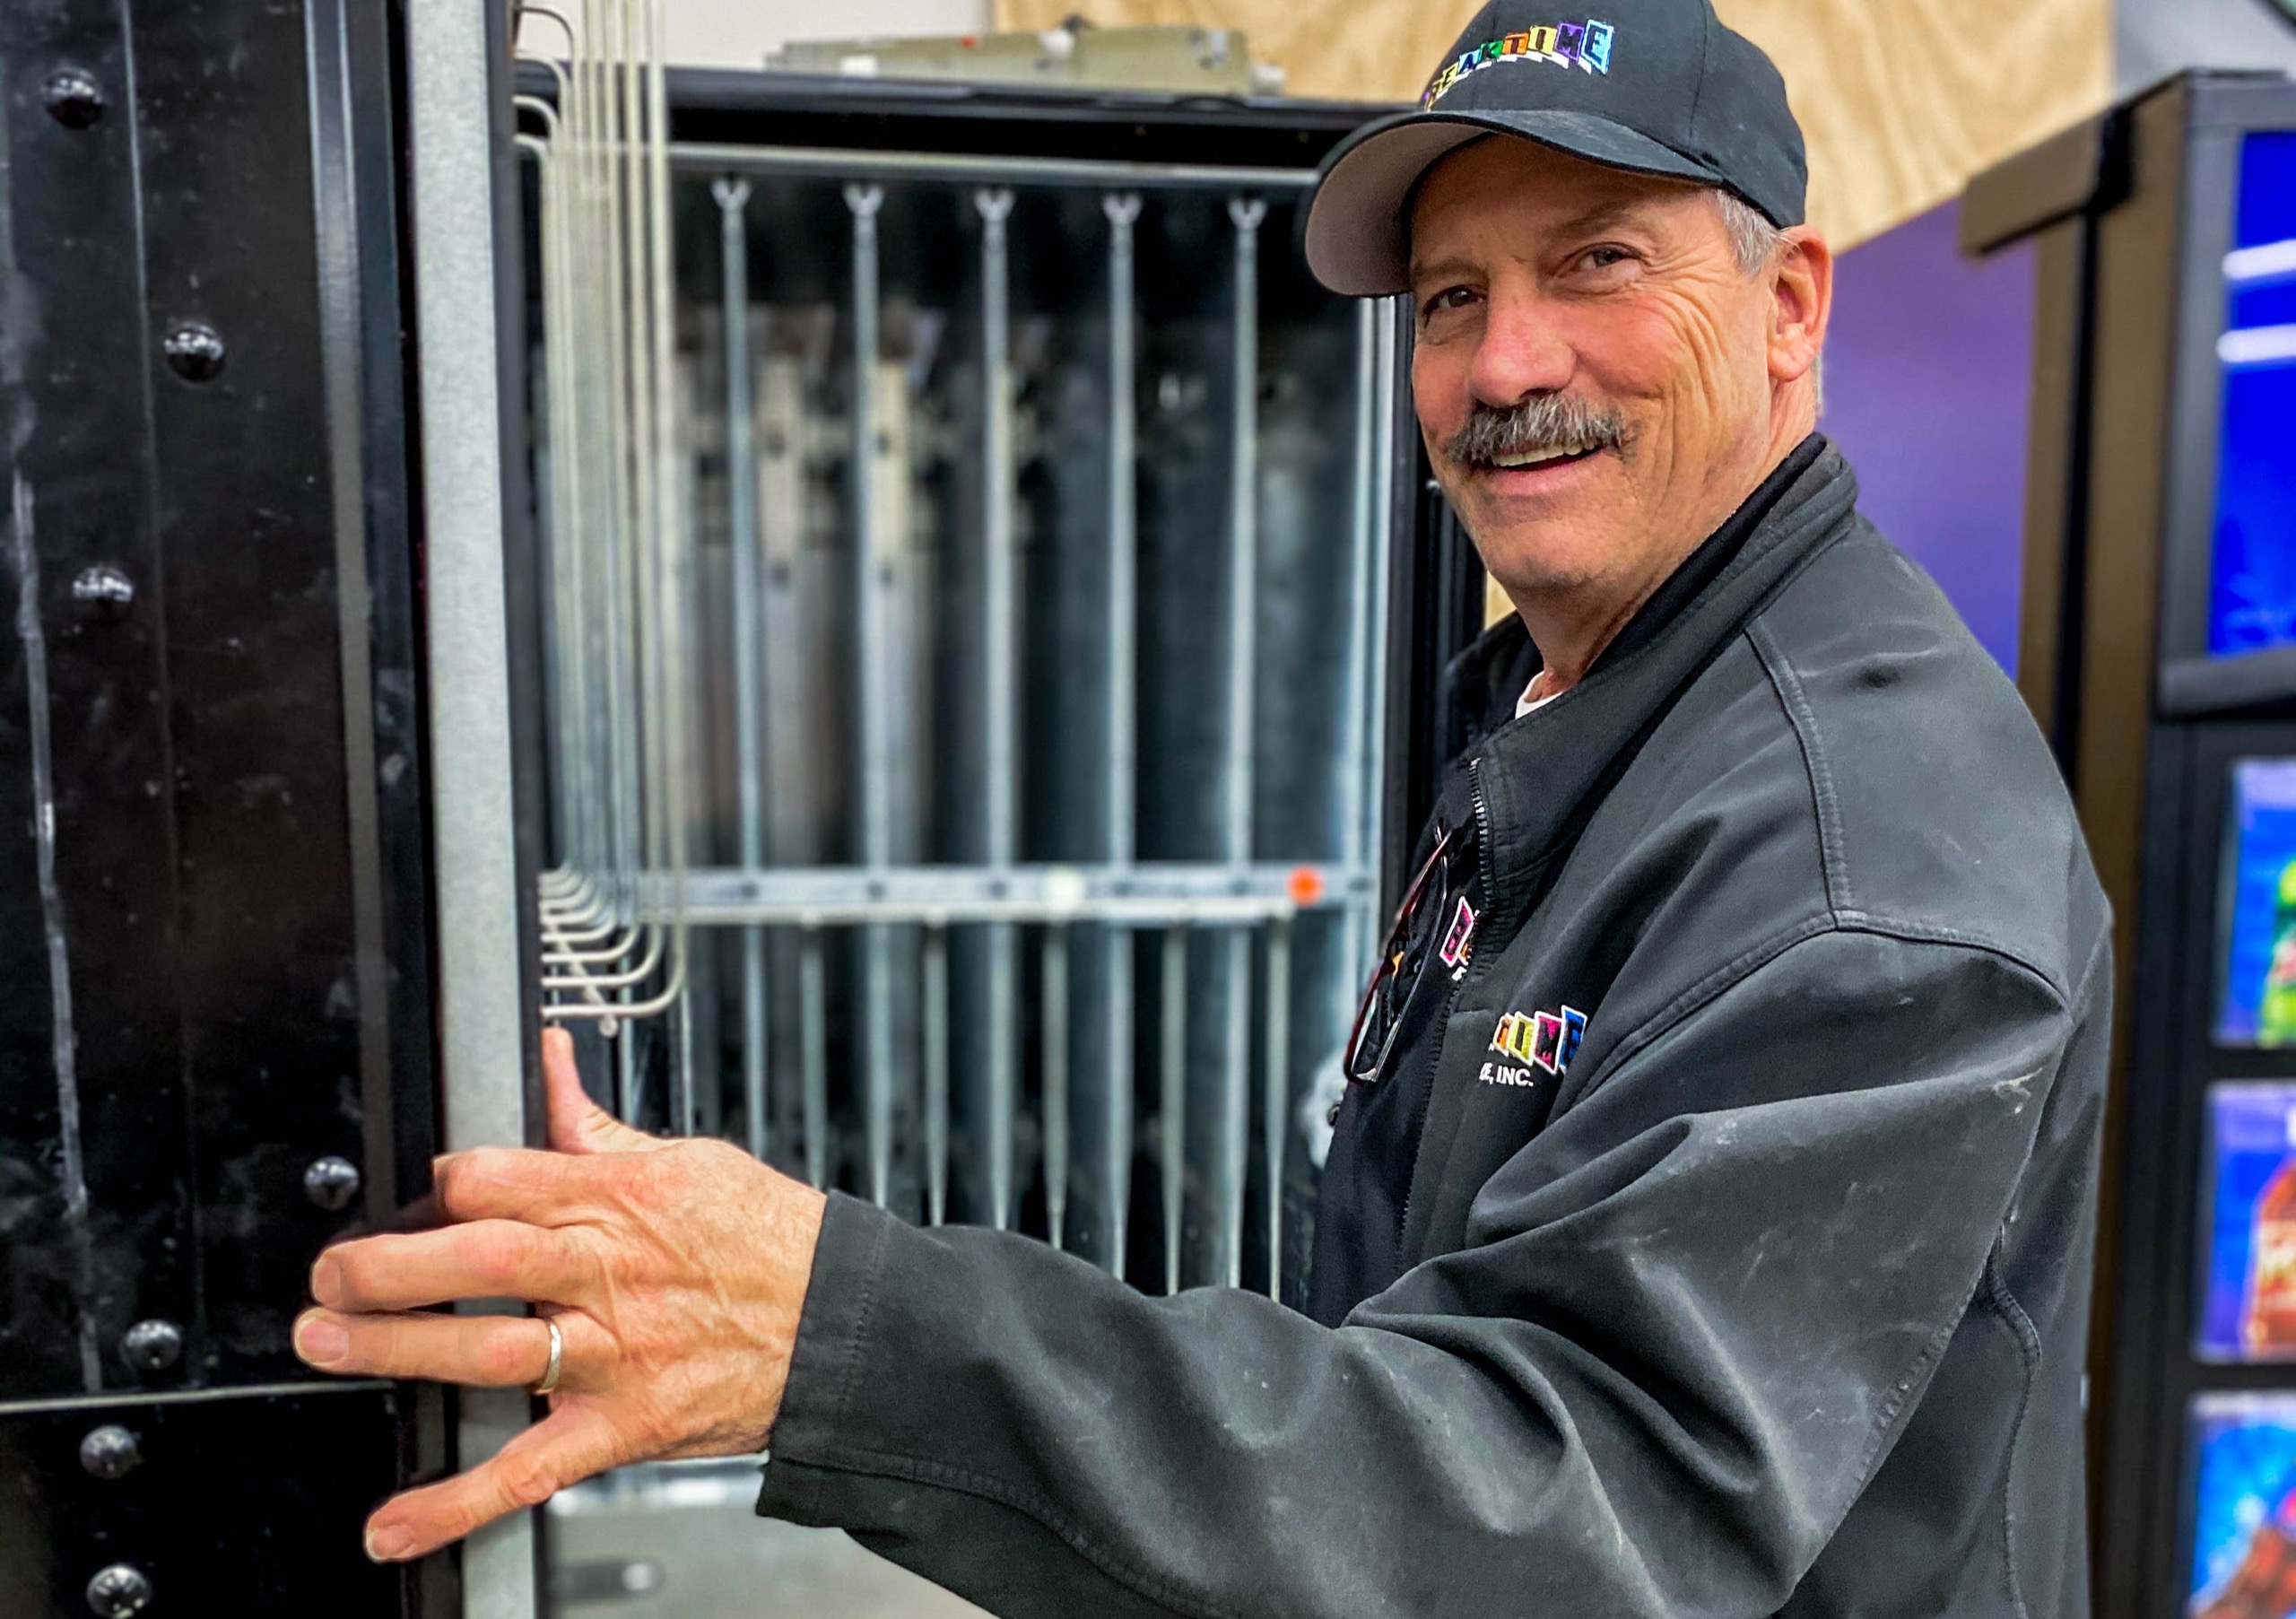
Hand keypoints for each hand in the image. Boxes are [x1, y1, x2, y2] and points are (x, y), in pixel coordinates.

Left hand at [293, 1027, 826, 1561]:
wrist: (842, 1324)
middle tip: (328, 1273)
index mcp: (618, 1197)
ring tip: (328, 1345)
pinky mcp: (624, 1425)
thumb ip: (596, 1125)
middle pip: (480, 1260)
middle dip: (388, 1266)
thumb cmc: (770, 1239)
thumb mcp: (688, 1160)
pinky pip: (530, 1469)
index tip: (402, 1197)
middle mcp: (609, 1273)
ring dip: (398, 1351)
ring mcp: (614, 1354)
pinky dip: (457, 1502)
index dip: (437, 1185)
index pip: (498, 1177)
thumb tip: (548, 1059)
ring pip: (491, 1353)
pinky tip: (396, 1522)